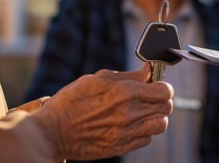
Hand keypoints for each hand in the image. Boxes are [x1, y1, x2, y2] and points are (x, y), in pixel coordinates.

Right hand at [33, 63, 172, 160]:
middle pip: (166, 108)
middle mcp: (129, 114)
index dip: (163, 86)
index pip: (164, 91)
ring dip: (155, 116)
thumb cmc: (71, 101)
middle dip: (161, 100)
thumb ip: (127, 75)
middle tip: (149, 96)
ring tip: (141, 111)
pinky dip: (143, 131)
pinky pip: (146, 139)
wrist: (53, 131)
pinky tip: (130, 124)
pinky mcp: (121, 148)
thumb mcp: (96, 79)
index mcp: (125, 93)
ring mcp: (126, 134)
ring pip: (160, 125)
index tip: (156, 84)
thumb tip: (147, 71)